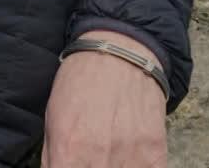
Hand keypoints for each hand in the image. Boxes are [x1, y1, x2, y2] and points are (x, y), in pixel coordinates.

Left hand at [42, 30, 167, 167]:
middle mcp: (99, 160)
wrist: (121, 52)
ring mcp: (130, 158)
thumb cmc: (82, 81)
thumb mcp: (53, 118)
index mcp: (68, 152)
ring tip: (109, 156)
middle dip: (90, 167)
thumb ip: (53, 158)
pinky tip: (129, 159)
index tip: (71, 163)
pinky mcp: (155, 152)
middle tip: (91, 156)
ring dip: (114, 167)